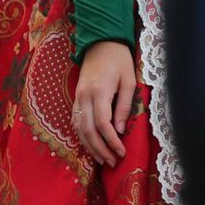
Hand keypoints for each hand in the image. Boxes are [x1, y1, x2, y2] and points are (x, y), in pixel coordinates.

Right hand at [73, 40, 136, 167]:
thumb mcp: (129, 82)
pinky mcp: (76, 96)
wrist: (100, 43)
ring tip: (102, 159)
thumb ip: (124, 106)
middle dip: (99, 149)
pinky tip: (90, 144)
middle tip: (112, 162)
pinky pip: (75, 120)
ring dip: (89, 145)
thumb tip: (119, 130)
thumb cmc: (119, 61)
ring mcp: (77, 96)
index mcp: (99, 91)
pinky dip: (81, 135)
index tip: (122, 153)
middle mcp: (84, 96)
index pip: (102, 124)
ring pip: (78, 127)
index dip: (111, 141)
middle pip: (87, 129)